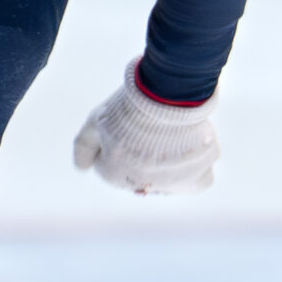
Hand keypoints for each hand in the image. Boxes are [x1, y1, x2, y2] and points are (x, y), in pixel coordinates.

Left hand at [72, 59, 218, 194]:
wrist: (170, 95)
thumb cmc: (131, 105)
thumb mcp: (96, 120)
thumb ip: (84, 147)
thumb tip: (81, 168)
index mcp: (113, 175)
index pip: (110, 167)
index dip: (116, 143)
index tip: (127, 126)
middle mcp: (142, 186)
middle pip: (141, 175)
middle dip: (142, 156)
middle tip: (151, 131)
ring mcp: (172, 185)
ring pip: (170, 180)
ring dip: (169, 164)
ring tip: (171, 136)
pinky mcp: (199, 180)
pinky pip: (196, 180)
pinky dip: (193, 167)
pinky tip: (189, 147)